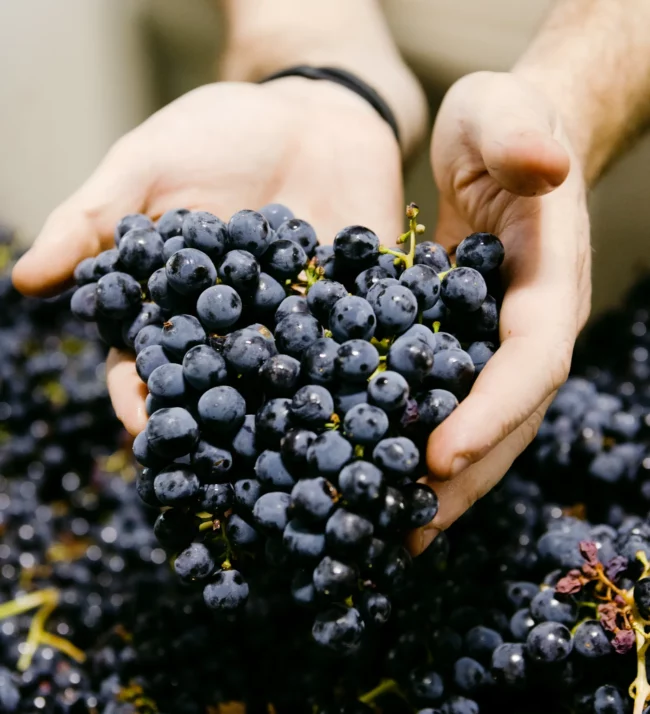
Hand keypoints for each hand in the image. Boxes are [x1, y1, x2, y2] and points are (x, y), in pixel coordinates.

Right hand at [12, 79, 402, 434]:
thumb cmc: (217, 133)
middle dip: (216, 424)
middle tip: (218, 464)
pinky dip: (356, 364)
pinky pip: (353, 341)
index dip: (142, 395)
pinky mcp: (352, 305)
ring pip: (283, 377)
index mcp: (178, 302)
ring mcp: (294, 320)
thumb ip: (97, 220)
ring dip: (285, 410)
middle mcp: (234, 324)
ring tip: (289, 446)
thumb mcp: (148, 165)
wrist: (311, 110)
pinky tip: (360, 393)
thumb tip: (25, 281)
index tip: (142, 426)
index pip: (149, 360)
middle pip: (217, 385)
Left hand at [412, 71, 590, 553]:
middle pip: (508, 417)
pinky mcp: (464, 341)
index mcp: (548, 283)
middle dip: (465, 478)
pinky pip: (448, 401)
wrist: (504, 141)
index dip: (494, 413)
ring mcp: (498, 340)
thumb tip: (546, 164)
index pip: (531, 361)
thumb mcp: (505, 110)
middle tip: (410, 530)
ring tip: (394, 529)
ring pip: (480, 424)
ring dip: (443, 482)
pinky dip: (419, 442)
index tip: (442, 458)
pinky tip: (379, 470)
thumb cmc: (503, 122)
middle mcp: (530, 326)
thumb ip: (520, 136)